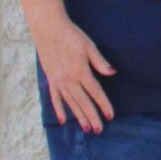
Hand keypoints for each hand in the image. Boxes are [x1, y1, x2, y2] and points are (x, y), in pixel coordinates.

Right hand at [34, 18, 116, 132]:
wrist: (48, 29)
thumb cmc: (71, 35)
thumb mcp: (89, 45)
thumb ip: (99, 62)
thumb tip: (112, 73)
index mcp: (80, 71)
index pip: (95, 92)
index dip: (103, 104)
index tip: (110, 116)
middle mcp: (68, 79)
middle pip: (83, 102)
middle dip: (92, 116)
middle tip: (99, 130)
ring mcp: (58, 80)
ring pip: (70, 102)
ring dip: (78, 116)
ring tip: (86, 128)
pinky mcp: (51, 79)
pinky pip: (55, 98)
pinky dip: (59, 109)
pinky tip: (63, 120)